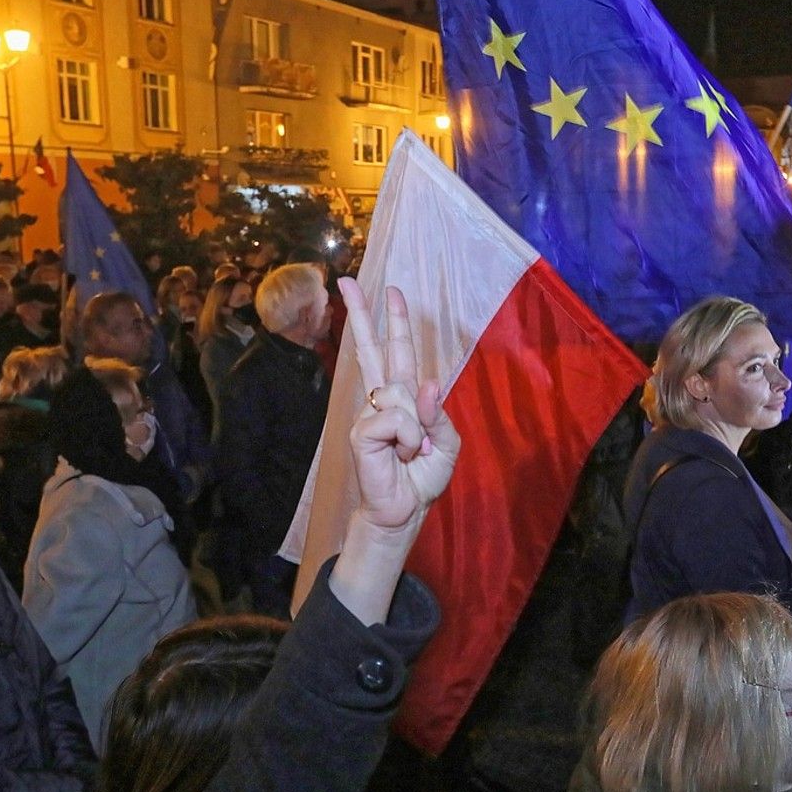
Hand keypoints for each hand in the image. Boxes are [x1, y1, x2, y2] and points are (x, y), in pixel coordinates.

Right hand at [341, 277, 459, 537]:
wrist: (405, 510)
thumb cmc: (423, 476)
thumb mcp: (445, 443)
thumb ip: (436, 413)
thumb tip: (424, 383)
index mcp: (402, 396)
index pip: (396, 352)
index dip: (394, 322)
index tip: (389, 291)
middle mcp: (382, 399)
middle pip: (370, 349)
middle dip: (362, 314)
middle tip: (346, 281)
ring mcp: (368, 413)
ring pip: (401, 395)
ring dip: (418, 430)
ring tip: (412, 453)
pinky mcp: (360, 431)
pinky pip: (395, 418)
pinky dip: (408, 439)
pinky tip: (401, 455)